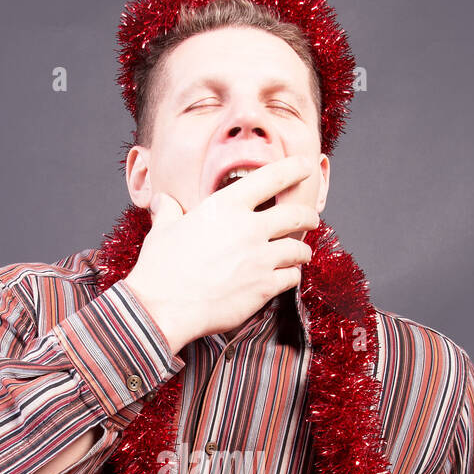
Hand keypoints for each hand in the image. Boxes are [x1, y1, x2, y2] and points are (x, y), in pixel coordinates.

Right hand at [124, 156, 319, 353]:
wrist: (164, 307)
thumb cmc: (161, 268)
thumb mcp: (163, 230)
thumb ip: (170, 211)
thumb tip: (163, 200)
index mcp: (226, 206)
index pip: (272, 177)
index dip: (294, 169)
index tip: (306, 166)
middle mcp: (249, 228)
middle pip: (296, 214)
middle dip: (309, 215)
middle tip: (312, 218)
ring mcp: (260, 259)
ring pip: (298, 249)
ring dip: (303, 250)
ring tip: (302, 253)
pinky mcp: (264, 287)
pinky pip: (291, 277)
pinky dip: (292, 275)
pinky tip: (288, 276)